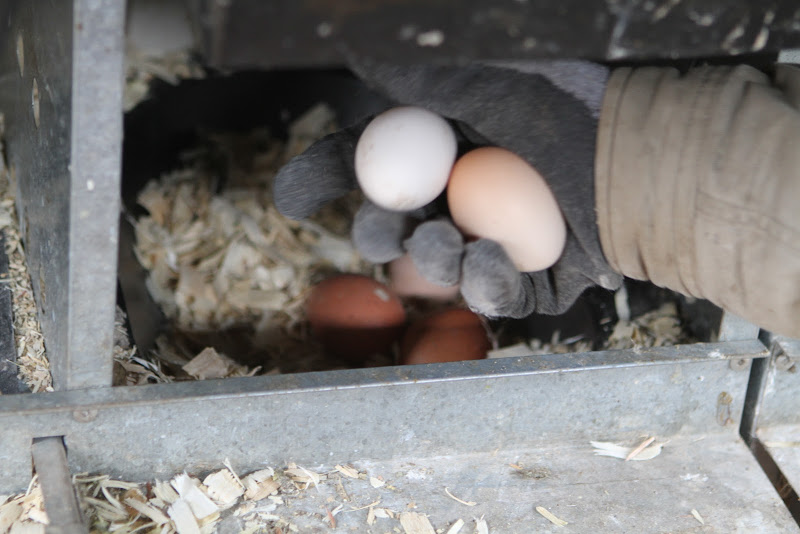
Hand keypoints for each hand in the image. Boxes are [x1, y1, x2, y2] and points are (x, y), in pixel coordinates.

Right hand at [274, 60, 621, 316]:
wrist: (629, 148)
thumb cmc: (555, 103)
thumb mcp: (474, 78)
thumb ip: (412, 74)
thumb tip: (352, 47)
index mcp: (440, 154)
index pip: (369, 171)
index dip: (326, 182)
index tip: (293, 198)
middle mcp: (461, 199)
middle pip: (397, 231)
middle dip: (378, 235)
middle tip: (383, 228)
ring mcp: (494, 242)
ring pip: (437, 269)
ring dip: (429, 259)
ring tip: (443, 237)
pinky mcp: (532, 281)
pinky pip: (494, 296)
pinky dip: (482, 282)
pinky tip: (486, 256)